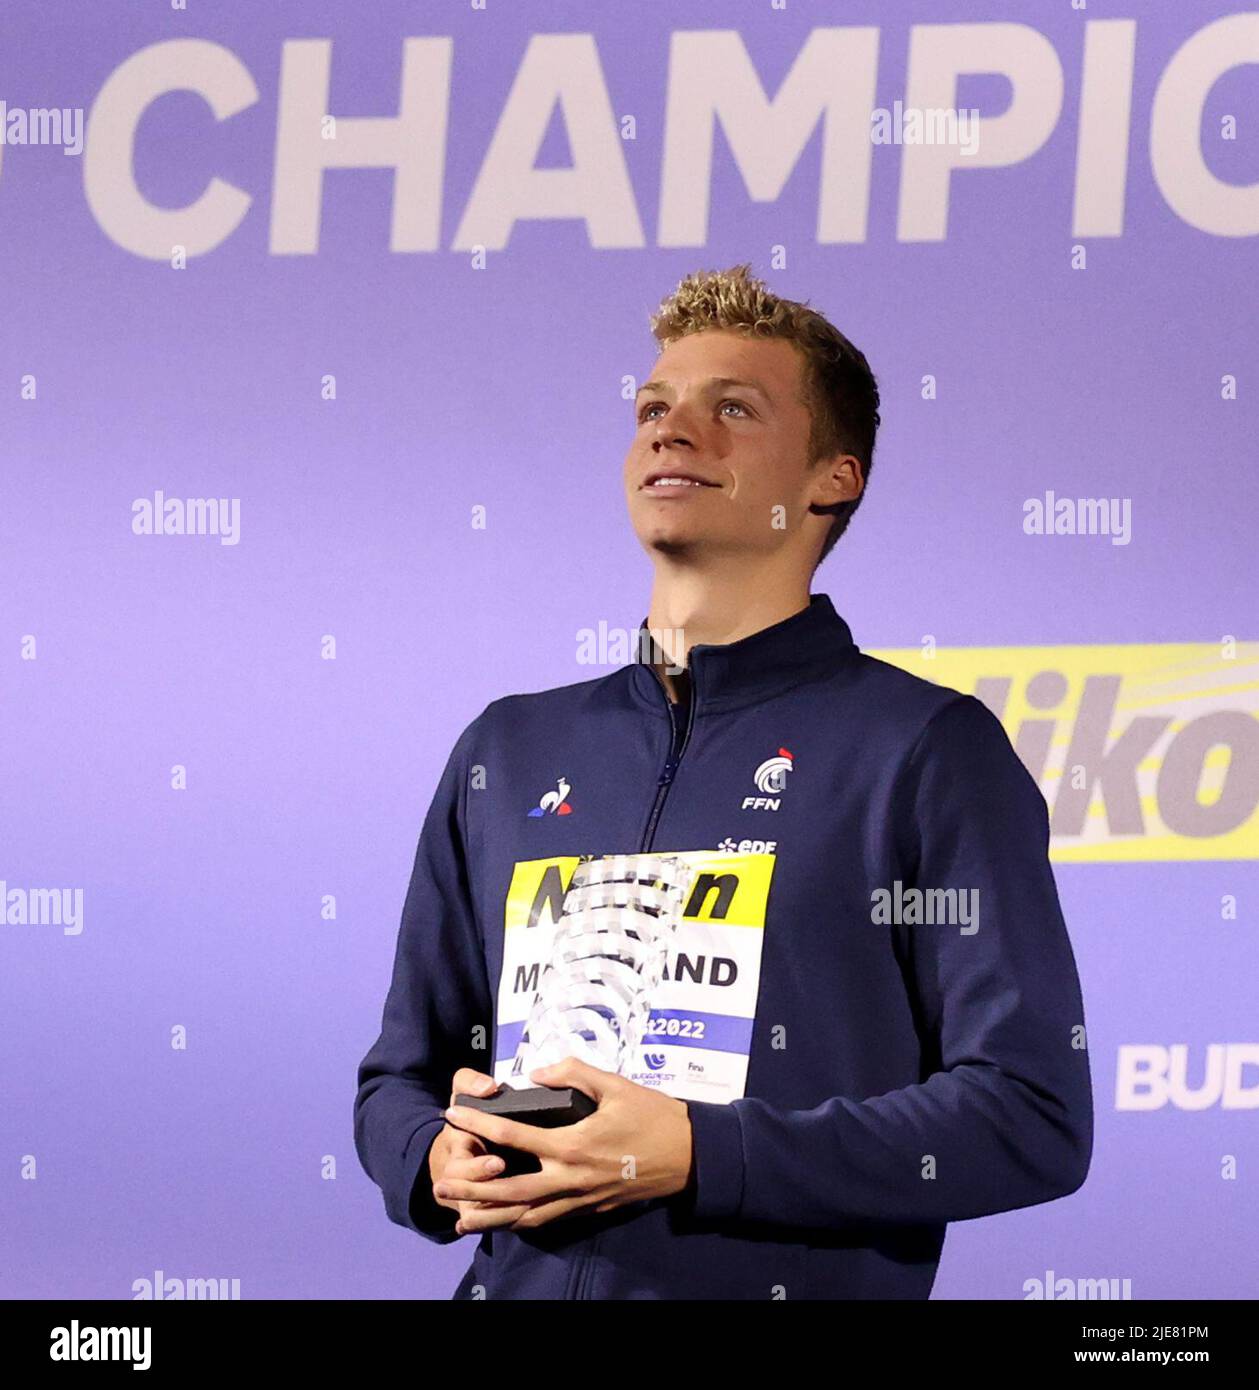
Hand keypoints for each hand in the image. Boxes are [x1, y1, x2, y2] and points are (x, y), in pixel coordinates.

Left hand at [434, 1057, 693, 1233]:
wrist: (691, 1156)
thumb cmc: (653, 1116)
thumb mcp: (615, 1084)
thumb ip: (573, 1072)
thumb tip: (539, 1071)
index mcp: (571, 1144)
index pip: (513, 1136)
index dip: (479, 1124)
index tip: (453, 1114)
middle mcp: (569, 1177)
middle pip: (508, 1189)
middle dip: (471, 1187)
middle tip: (440, 1181)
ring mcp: (579, 1198)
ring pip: (525, 1214)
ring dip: (490, 1217)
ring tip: (459, 1217)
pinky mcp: (590, 1208)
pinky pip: (548, 1220)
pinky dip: (521, 1223)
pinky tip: (504, 1222)